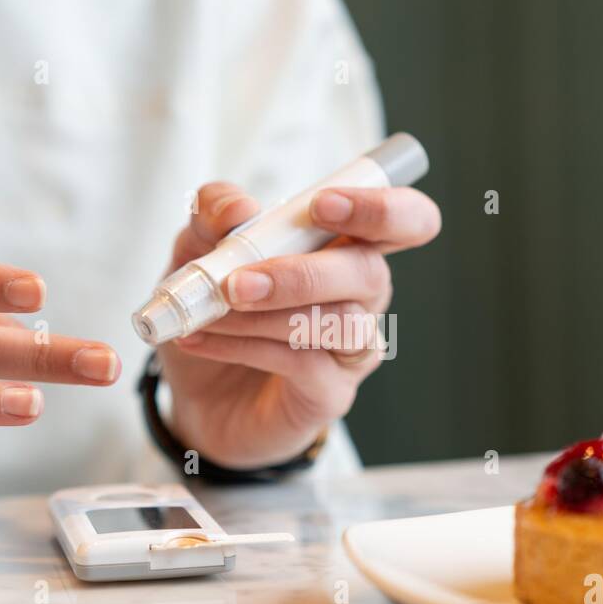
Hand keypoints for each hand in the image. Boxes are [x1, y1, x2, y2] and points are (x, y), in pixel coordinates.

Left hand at [158, 182, 439, 468]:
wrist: (197, 397)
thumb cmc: (216, 315)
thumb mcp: (197, 251)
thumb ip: (213, 215)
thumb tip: (240, 206)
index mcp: (344, 248)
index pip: (405, 220)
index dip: (383, 208)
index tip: (321, 206)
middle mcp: (360, 297)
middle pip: (371, 272)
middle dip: (304, 274)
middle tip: (238, 282)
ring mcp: (351, 349)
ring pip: (340, 322)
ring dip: (267, 313)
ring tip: (211, 312)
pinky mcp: (331, 393)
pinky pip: (304, 363)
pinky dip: (246, 346)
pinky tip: (204, 340)